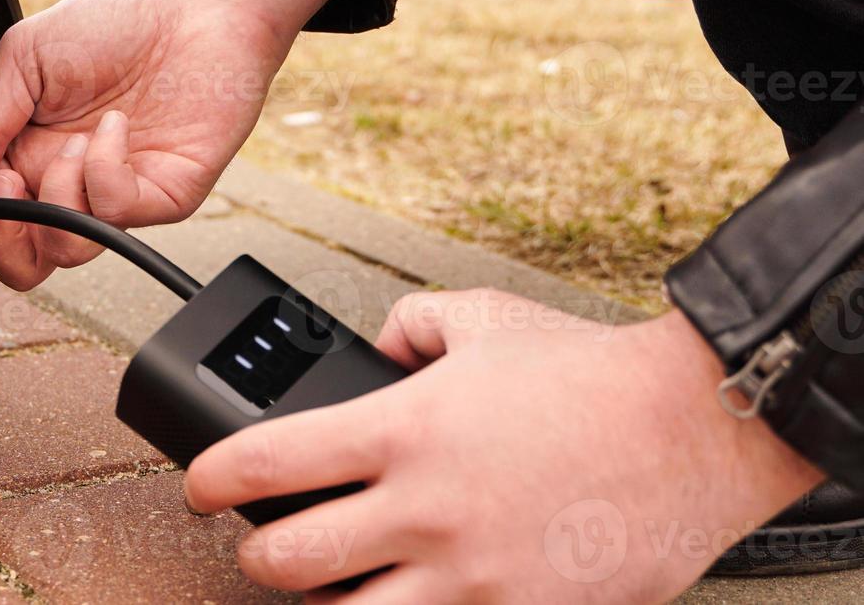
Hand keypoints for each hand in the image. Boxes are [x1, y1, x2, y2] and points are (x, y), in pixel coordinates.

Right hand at [0, 0, 348, 287]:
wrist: (195, 4)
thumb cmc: (114, 22)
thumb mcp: (24, 56)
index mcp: (24, 154)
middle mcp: (66, 183)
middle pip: (20, 260)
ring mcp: (113, 195)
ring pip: (64, 251)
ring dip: (52, 198)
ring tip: (65, 145)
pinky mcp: (160, 197)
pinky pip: (113, 215)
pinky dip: (101, 172)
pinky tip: (112, 128)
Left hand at [185, 291, 822, 602]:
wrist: (695, 428)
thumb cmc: (588, 374)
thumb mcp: (478, 317)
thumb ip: (407, 327)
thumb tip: (375, 348)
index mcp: (402, 427)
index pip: (266, 462)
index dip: (211, 479)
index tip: (198, 488)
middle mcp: (425, 507)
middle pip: (288, 559)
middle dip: (255, 555)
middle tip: (257, 541)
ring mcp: (471, 574)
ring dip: (324, 604)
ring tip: (328, 584)